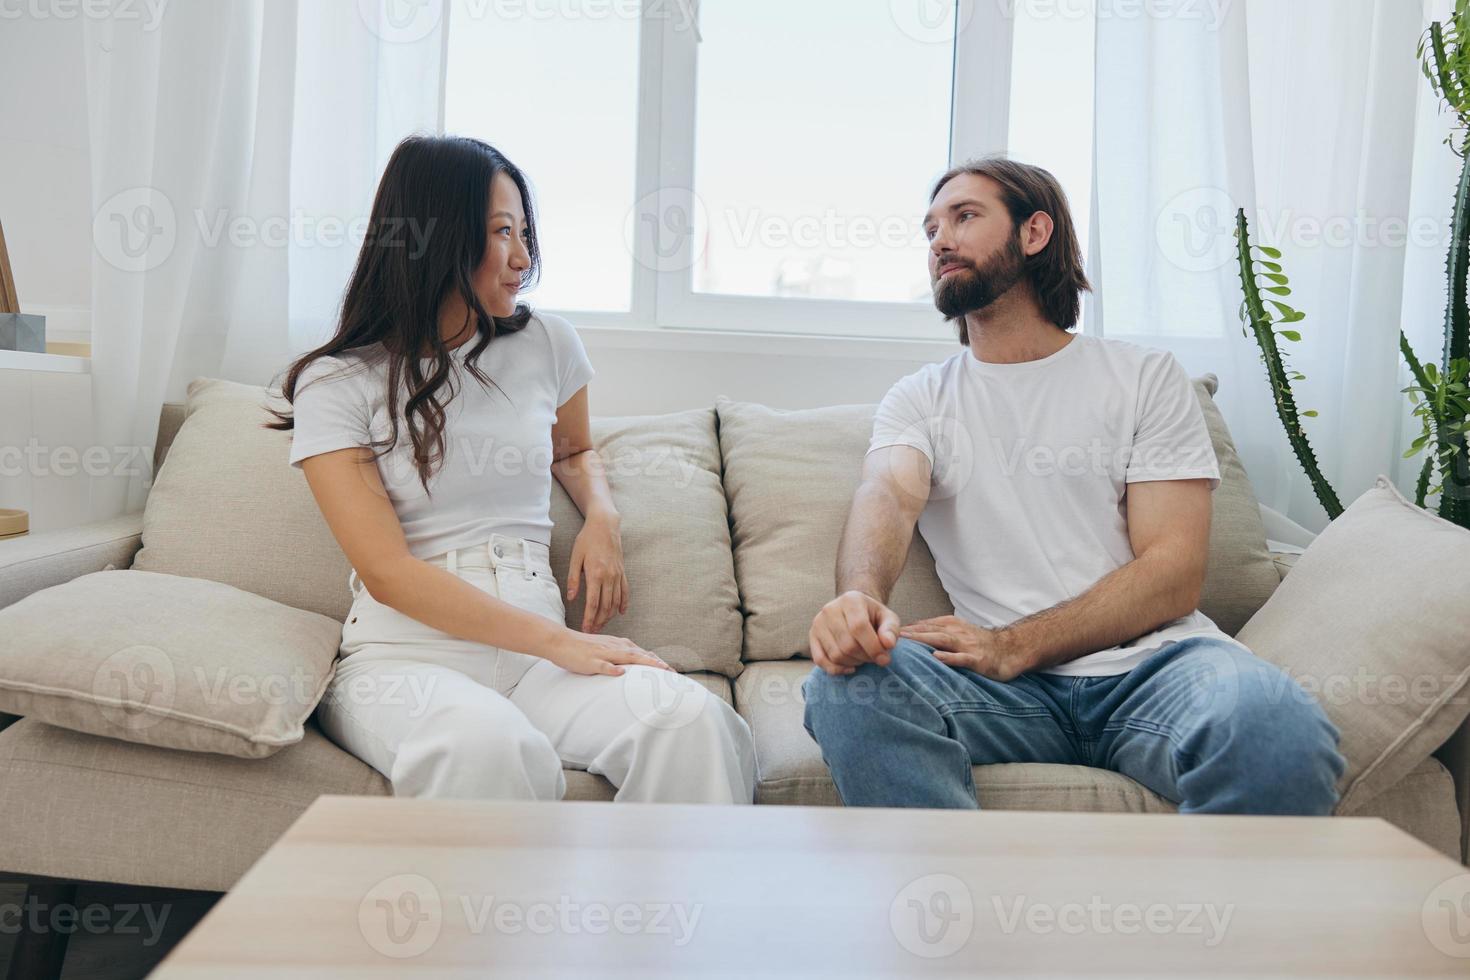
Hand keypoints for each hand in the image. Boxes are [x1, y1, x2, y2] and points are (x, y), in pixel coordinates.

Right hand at [545, 628, 671, 675]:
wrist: (560, 641)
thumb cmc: (583, 648)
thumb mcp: (606, 650)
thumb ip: (620, 656)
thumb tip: (634, 666)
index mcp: (619, 645)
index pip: (643, 653)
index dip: (658, 662)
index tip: (672, 671)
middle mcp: (615, 647)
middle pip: (640, 655)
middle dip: (658, 664)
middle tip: (673, 673)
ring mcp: (603, 653)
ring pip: (626, 657)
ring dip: (644, 662)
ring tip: (659, 669)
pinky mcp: (590, 660)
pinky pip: (602, 664)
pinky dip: (611, 668)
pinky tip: (620, 672)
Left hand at [568, 510, 627, 632]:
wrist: (605, 525)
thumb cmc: (587, 540)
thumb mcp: (575, 557)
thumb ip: (574, 579)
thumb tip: (571, 598)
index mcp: (596, 574)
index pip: (593, 603)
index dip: (589, 619)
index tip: (585, 629)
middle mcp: (609, 577)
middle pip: (606, 606)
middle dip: (599, 621)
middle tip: (593, 632)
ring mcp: (618, 575)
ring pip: (616, 602)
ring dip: (610, 616)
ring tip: (602, 625)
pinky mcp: (622, 572)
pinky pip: (625, 592)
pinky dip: (623, 604)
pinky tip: (620, 613)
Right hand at [809, 590, 900, 675]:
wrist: (852, 611)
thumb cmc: (872, 616)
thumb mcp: (888, 618)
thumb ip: (891, 630)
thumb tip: (888, 644)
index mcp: (851, 600)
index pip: (859, 627)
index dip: (873, 647)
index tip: (885, 659)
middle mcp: (830, 609)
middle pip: (847, 644)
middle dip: (865, 657)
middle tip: (874, 658)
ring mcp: (818, 623)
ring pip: (835, 655)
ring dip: (853, 663)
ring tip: (863, 657)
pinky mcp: (812, 636)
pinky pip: (820, 660)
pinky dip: (836, 669)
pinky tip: (850, 667)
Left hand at [898, 616, 1031, 681]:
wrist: (1011, 649)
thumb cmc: (982, 644)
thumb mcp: (960, 632)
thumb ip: (939, 633)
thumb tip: (914, 636)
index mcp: (952, 625)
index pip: (925, 625)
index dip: (907, 628)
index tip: (886, 631)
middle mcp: (958, 633)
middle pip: (929, 631)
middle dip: (909, 633)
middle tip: (888, 636)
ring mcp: (967, 646)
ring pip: (941, 641)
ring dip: (922, 640)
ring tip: (905, 643)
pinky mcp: (977, 660)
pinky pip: (961, 658)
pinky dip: (948, 658)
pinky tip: (936, 658)